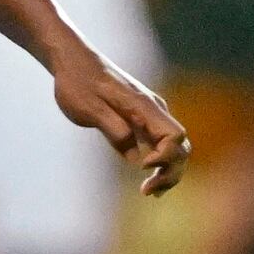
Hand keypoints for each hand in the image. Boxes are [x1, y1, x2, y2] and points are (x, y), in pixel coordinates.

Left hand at [57, 52, 190, 197]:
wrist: (72, 61)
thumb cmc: (77, 82)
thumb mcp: (89, 109)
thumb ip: (114, 131)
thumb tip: (136, 158)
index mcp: (144, 106)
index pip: (175, 136)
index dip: (166, 157)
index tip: (142, 167)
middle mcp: (153, 110)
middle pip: (181, 146)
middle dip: (171, 171)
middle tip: (147, 192)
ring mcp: (149, 115)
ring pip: (173, 148)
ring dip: (167, 171)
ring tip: (150, 192)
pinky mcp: (140, 120)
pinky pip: (159, 144)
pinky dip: (159, 164)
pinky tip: (149, 182)